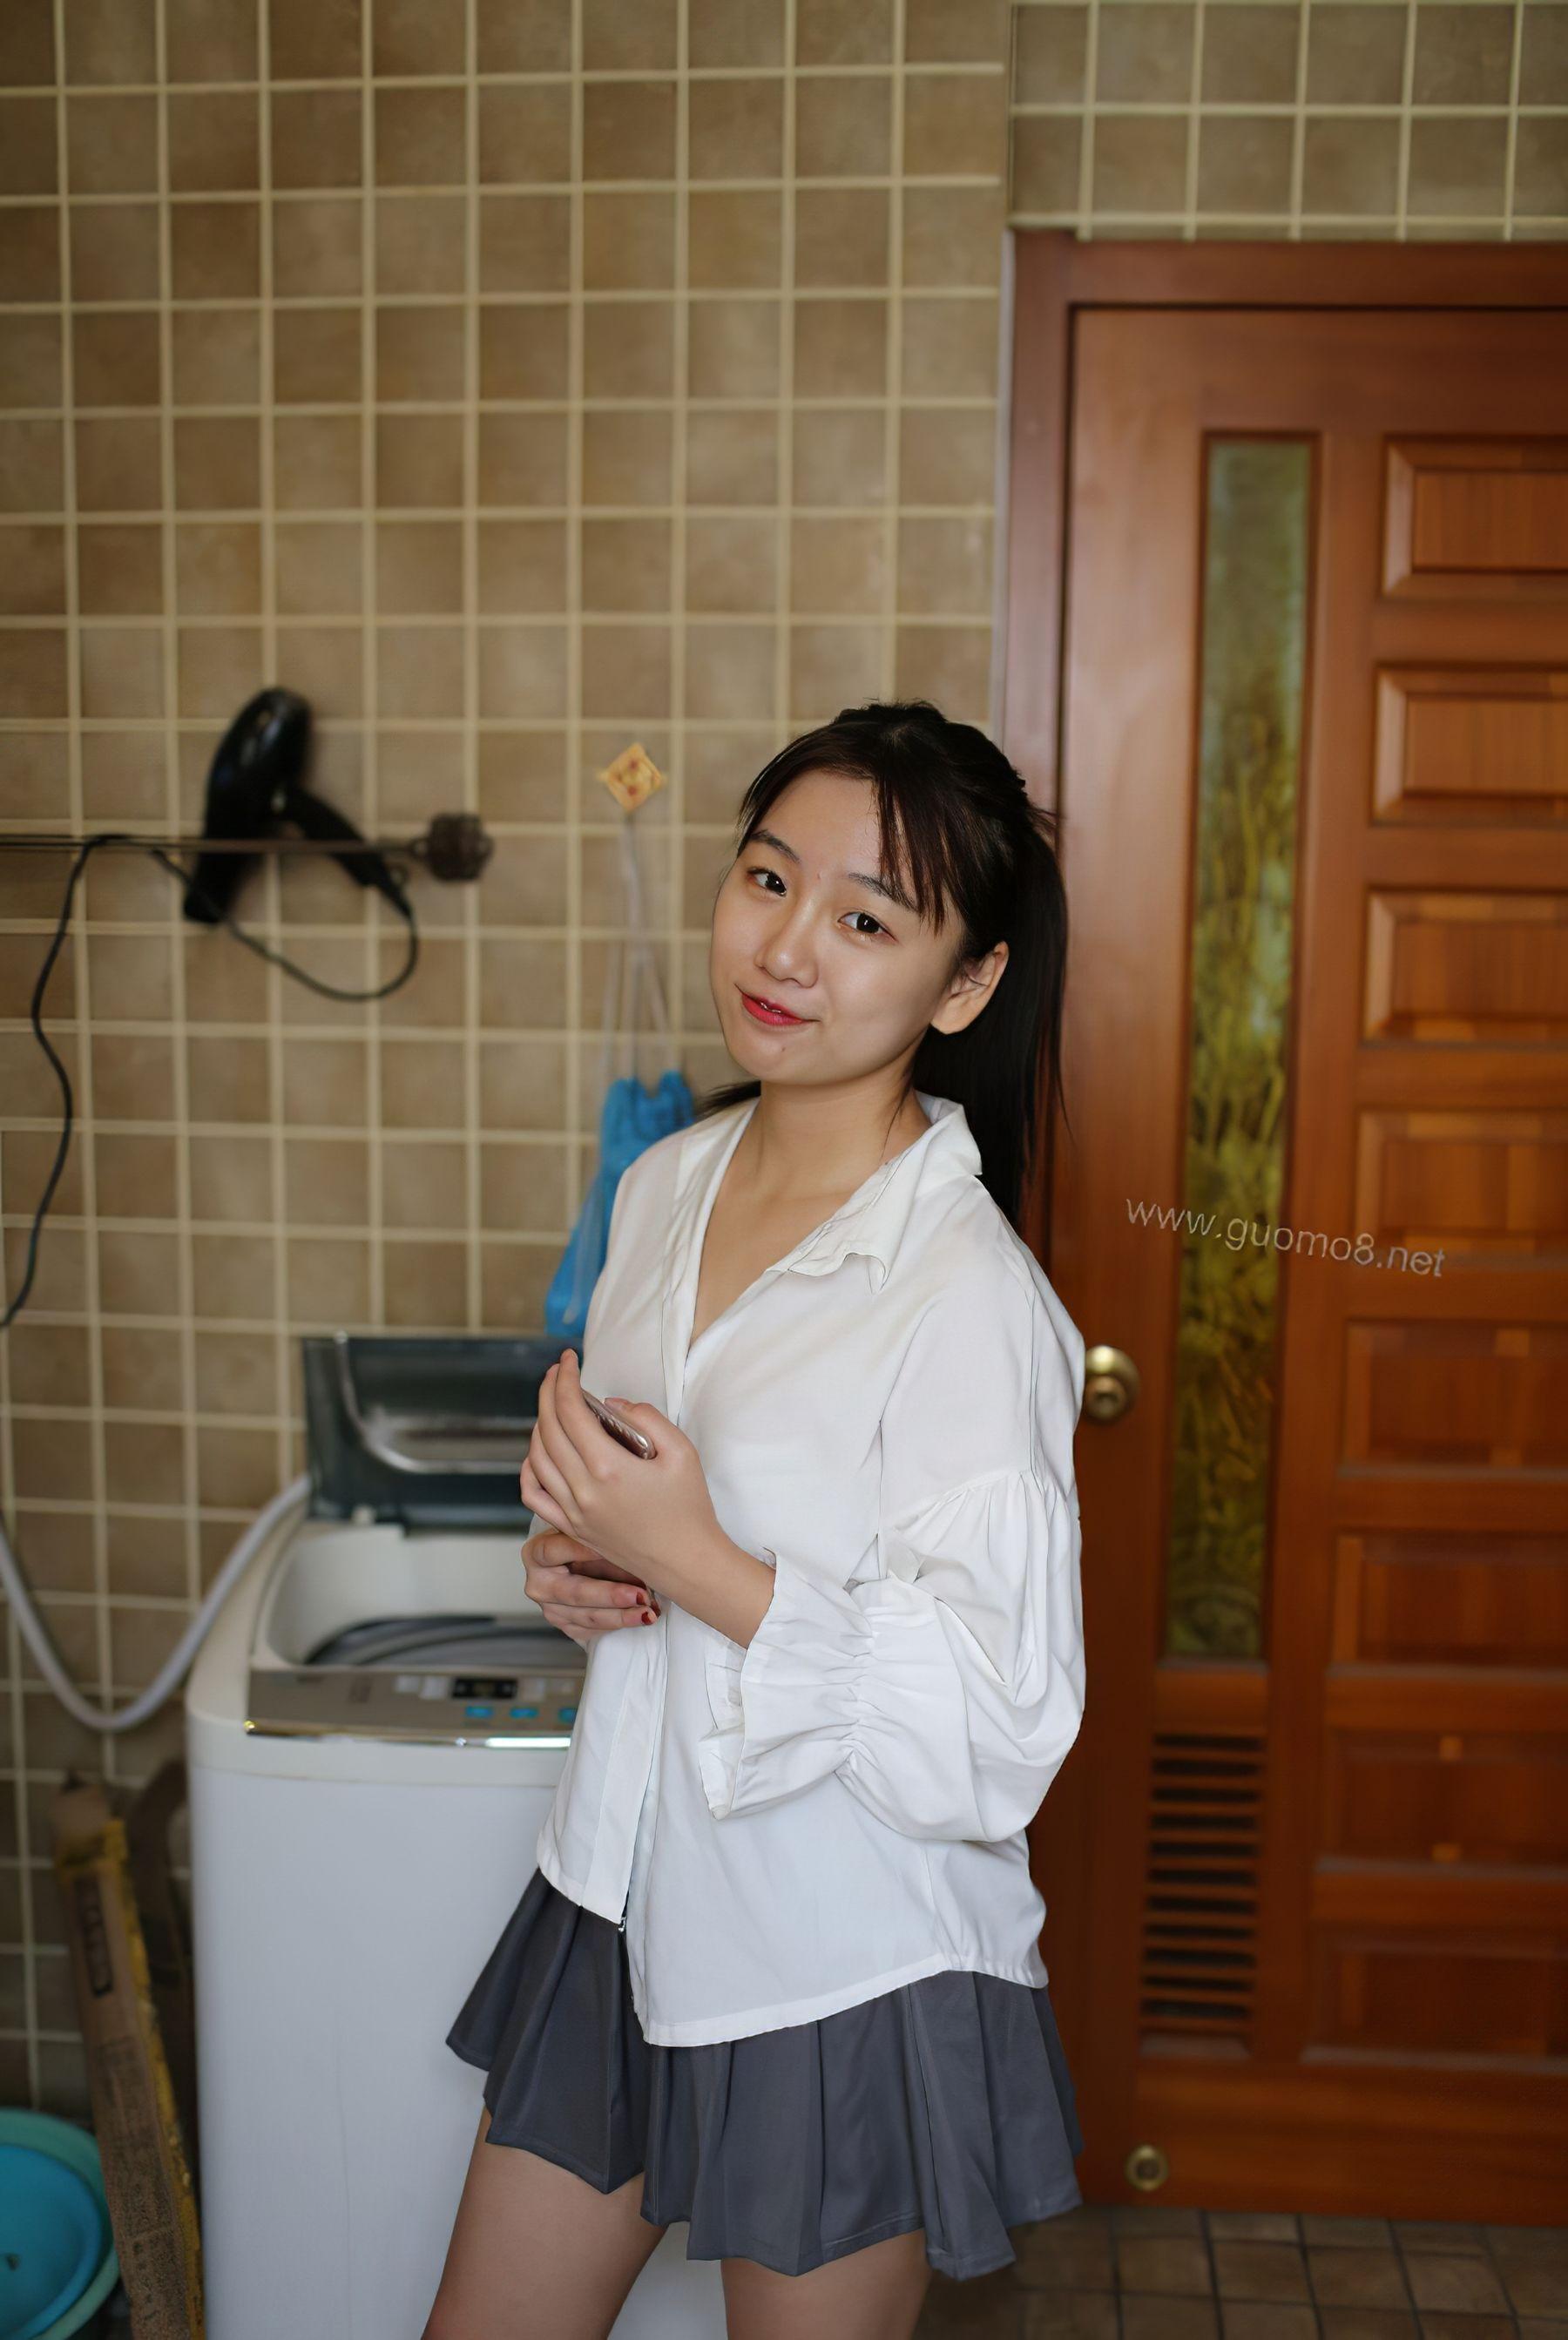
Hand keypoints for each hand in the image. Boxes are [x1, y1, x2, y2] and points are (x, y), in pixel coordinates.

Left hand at [520, 1347, 720, 1595]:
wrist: (687, 1563)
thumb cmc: (690, 1509)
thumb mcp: (682, 1452)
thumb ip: (646, 1418)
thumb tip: (611, 1404)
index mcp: (609, 1468)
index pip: (570, 1410)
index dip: (564, 1378)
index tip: (569, 1359)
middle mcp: (582, 1490)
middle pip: (547, 1429)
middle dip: (547, 1392)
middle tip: (557, 1372)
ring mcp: (573, 1512)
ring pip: (536, 1458)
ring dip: (539, 1424)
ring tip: (552, 1405)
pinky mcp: (571, 1528)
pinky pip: (534, 1494)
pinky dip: (529, 1468)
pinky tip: (538, 1452)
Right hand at [522, 1528, 659, 1648]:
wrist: (574, 1560)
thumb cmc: (582, 1540)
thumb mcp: (585, 1533)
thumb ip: (599, 1540)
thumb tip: (633, 1551)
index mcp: (536, 1554)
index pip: (556, 1551)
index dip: (583, 1550)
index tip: (614, 1551)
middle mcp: (539, 1584)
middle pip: (575, 1592)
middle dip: (611, 1595)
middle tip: (641, 1594)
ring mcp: (550, 1609)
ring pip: (587, 1616)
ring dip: (621, 1615)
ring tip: (648, 1610)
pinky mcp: (565, 1625)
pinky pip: (592, 1629)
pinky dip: (619, 1623)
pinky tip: (641, 1617)